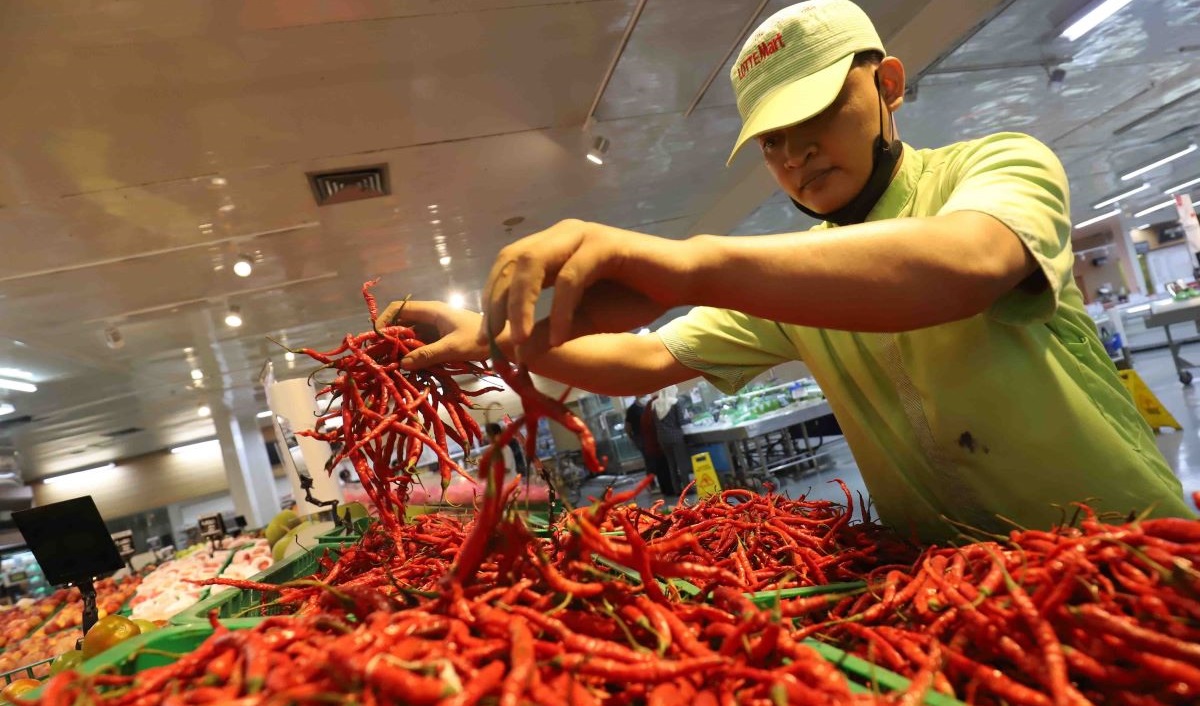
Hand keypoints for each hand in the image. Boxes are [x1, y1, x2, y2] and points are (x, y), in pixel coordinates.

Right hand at [376, 300, 485, 370]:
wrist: (503, 342)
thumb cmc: (480, 340)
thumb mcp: (453, 348)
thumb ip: (428, 354)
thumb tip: (402, 364)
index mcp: (432, 310)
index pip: (399, 308)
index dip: (384, 320)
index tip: (376, 339)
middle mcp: (430, 316)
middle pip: (402, 323)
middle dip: (390, 339)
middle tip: (381, 358)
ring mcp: (436, 327)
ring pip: (410, 335)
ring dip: (402, 348)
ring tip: (392, 365)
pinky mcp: (441, 339)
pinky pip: (421, 344)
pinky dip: (414, 354)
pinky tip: (410, 367)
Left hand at [477, 219, 691, 348]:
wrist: (683, 279)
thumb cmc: (635, 297)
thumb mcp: (583, 320)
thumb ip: (550, 328)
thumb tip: (516, 351)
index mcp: (553, 247)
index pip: (506, 265)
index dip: (491, 299)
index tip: (487, 337)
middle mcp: (562, 235)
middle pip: (511, 261)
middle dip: (498, 303)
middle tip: (494, 341)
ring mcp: (582, 236)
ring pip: (532, 264)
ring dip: (520, 304)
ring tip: (519, 341)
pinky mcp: (605, 245)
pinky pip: (570, 277)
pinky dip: (560, 310)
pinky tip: (560, 337)